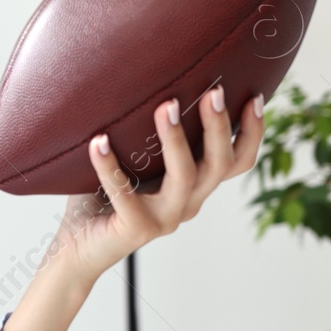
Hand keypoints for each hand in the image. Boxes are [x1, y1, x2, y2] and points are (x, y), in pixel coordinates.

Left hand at [52, 83, 264, 283]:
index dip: (252, 133)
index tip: (255, 96)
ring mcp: (164, 219)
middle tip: (214, 92)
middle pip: (219, 165)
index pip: (236, 162)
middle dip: (220, 127)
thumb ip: (144, 135)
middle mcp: (187, 204)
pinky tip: (97, 141)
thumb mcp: (131, 163)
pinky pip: (123, 192)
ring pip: (184, 177)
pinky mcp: (136, 229)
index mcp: (193, 188)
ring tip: (166, 106)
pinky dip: (108, 164)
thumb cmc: (100, 201)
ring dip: (177, 140)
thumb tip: (144, 79)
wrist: (76, 251)